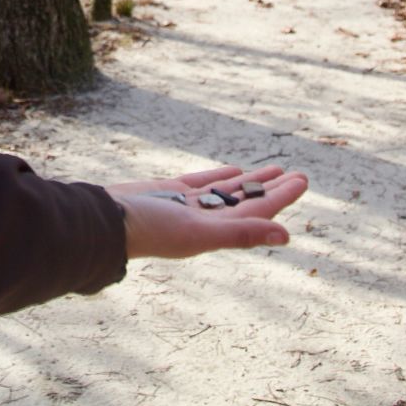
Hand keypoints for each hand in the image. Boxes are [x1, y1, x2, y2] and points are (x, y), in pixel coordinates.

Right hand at [106, 164, 307, 259]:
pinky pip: (202, 182)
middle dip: (271, 188)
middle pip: (247, 201)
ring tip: (273, 170)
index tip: (301, 180)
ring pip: (227, 190)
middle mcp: (204, 219)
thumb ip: (242, 232)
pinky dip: (219, 176)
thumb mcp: (200, 232)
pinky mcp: (168, 191)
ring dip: (250, 181)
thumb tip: (285, 236)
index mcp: (215, 231)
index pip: (257, 211)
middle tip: (297, 174)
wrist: (104, 220)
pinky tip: (233, 170)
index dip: (281, 197)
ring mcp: (186, 205)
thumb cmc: (150, 229)